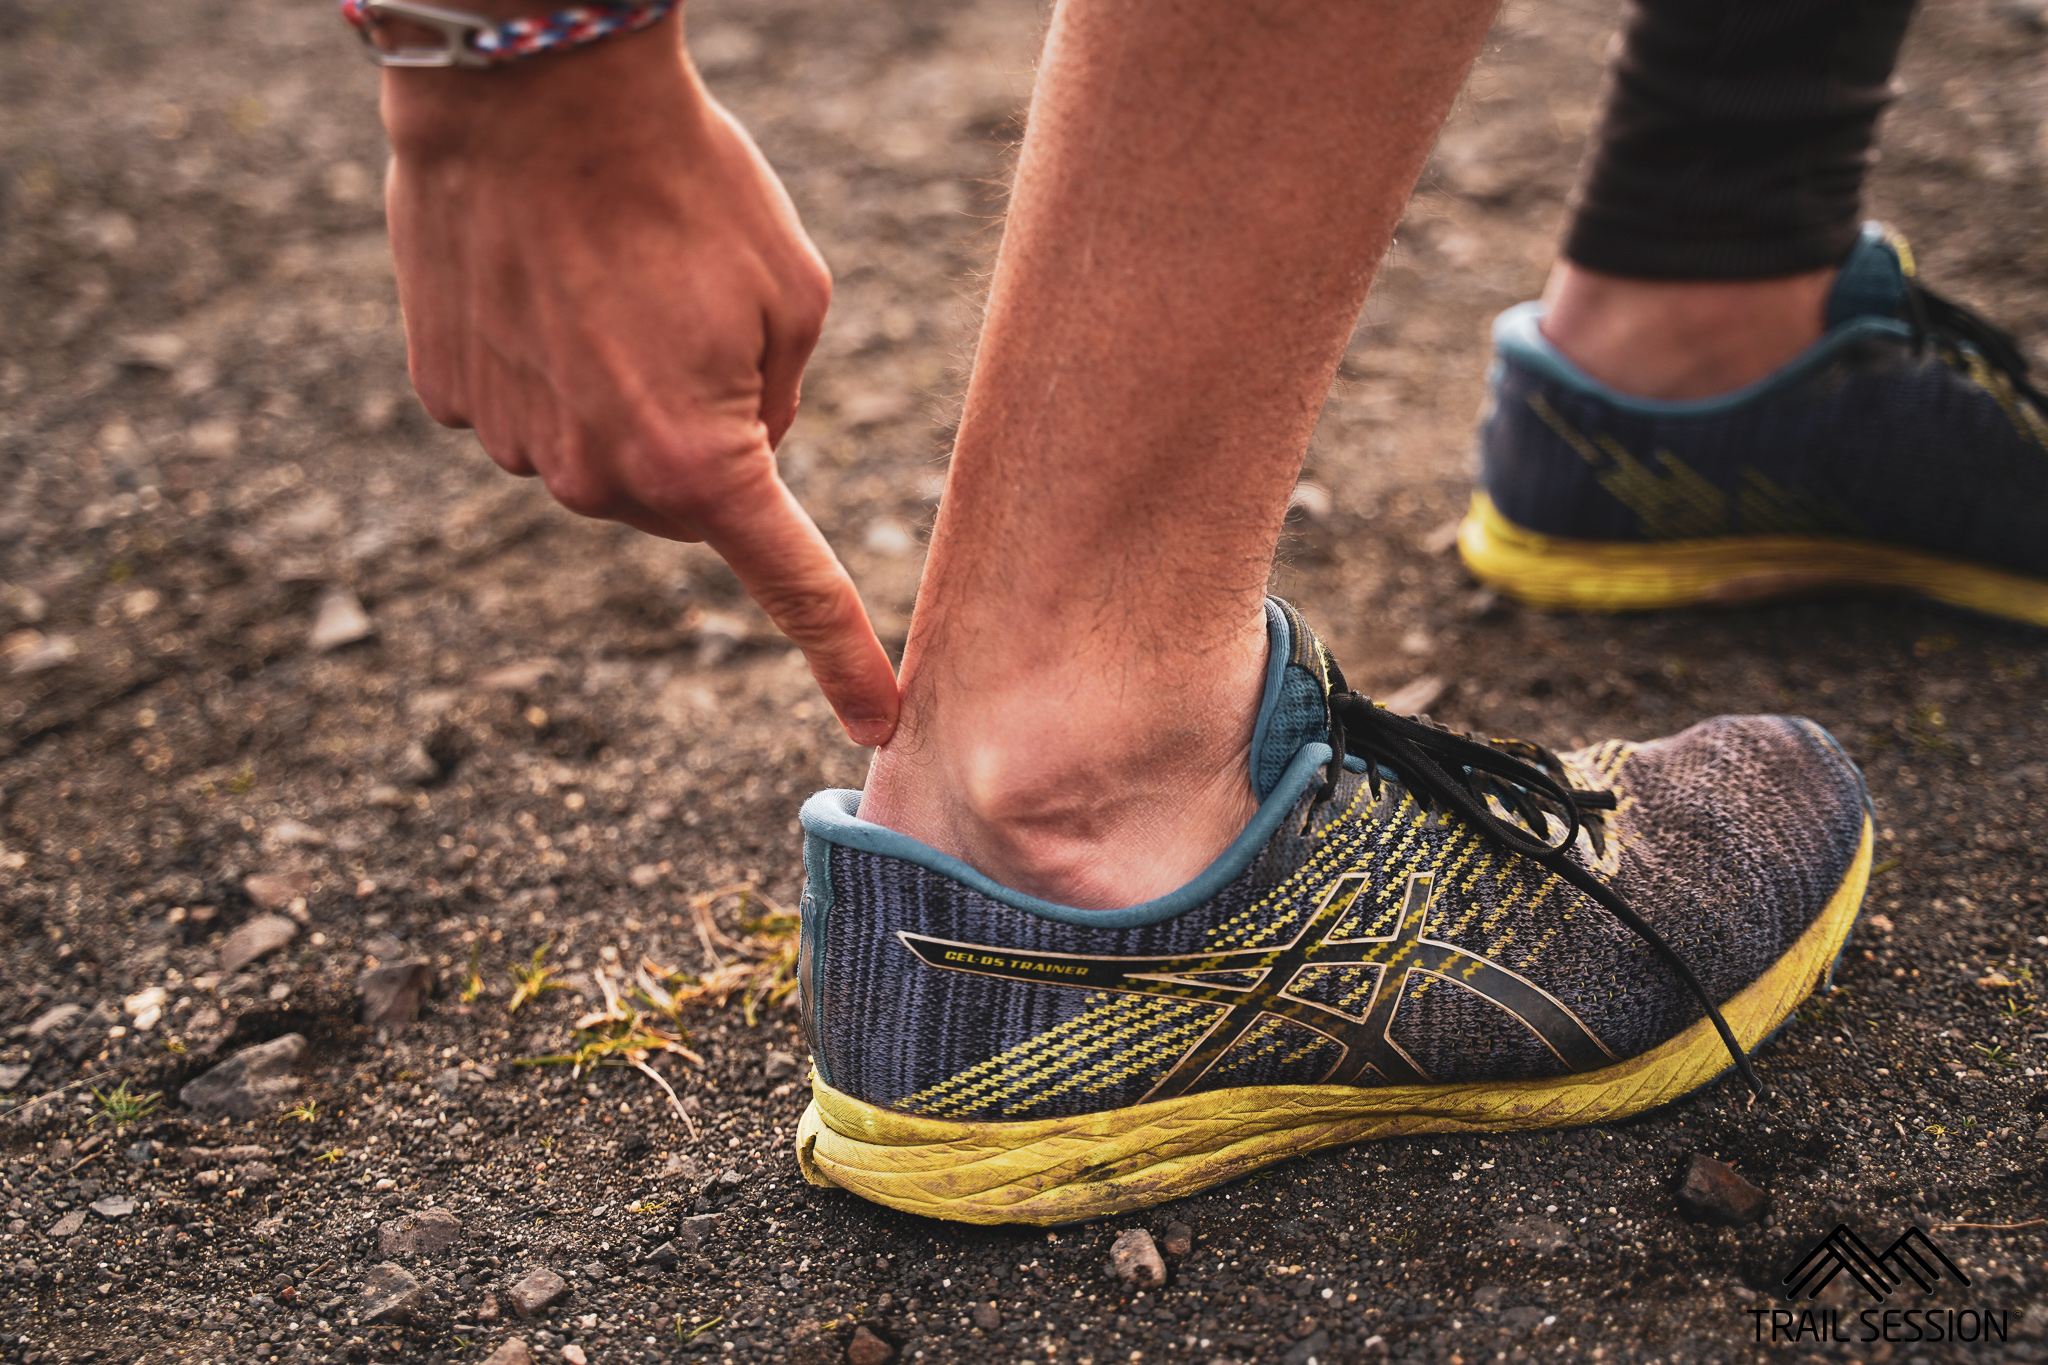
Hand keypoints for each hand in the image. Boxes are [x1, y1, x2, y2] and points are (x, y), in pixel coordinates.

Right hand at [380, 19, 897, 744]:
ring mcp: (516, 445)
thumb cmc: (688, 183)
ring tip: (616, 286)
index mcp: (704, 466)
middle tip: (698, 325)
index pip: (793, 586)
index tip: (877, 720)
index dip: (842, 657)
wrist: (531, 90)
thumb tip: (740, 446)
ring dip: (623, 395)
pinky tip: (548, 286)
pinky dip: (548, 366)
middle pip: (685, 502)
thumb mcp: (793, 296)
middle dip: (709, 439)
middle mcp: (599, 482)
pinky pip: (530, 411)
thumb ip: (779, 403)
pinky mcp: (452, 397)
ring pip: (603, 456)